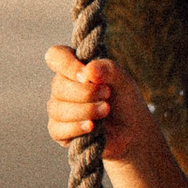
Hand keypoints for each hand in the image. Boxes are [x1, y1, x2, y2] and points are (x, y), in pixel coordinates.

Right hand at [46, 45, 155, 166]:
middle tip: (108, 94)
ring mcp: (58, 109)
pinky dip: (77, 127)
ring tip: (106, 110)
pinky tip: (93, 126)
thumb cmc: (124, 99)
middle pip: (58, 86)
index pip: (56, 56)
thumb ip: (107, 69)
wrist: (132, 129)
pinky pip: (58, 129)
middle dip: (86, 92)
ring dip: (86, 110)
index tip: (87, 76)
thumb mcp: (122, 79)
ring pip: (58, 109)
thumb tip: (88, 71)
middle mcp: (62, 87)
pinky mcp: (59, 131)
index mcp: (73, 68)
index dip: (67, 65)